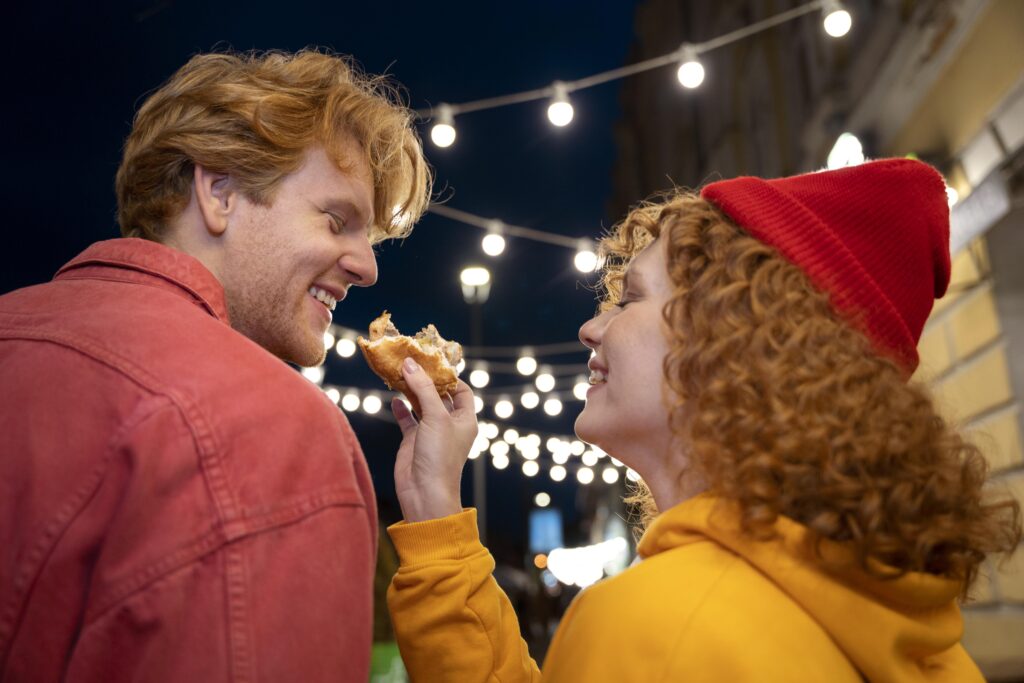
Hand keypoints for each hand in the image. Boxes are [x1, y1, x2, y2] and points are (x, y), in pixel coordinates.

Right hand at [391, 358, 477, 522]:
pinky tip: (393, 397)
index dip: (449, 376)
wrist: (424, 493)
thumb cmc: (440, 456)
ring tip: (399, 373)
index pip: (462, 391)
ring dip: (411, 391)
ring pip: (421, 404)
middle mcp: (449, 424)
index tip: (433, 361)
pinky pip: (407, 419)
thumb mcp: (436, 417)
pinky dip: (401, 408)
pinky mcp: (413, 441)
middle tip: (412, 361)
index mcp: (465, 419)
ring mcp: (430, 432)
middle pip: (439, 395)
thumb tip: (410, 364)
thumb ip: (423, 389)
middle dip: (427, 380)